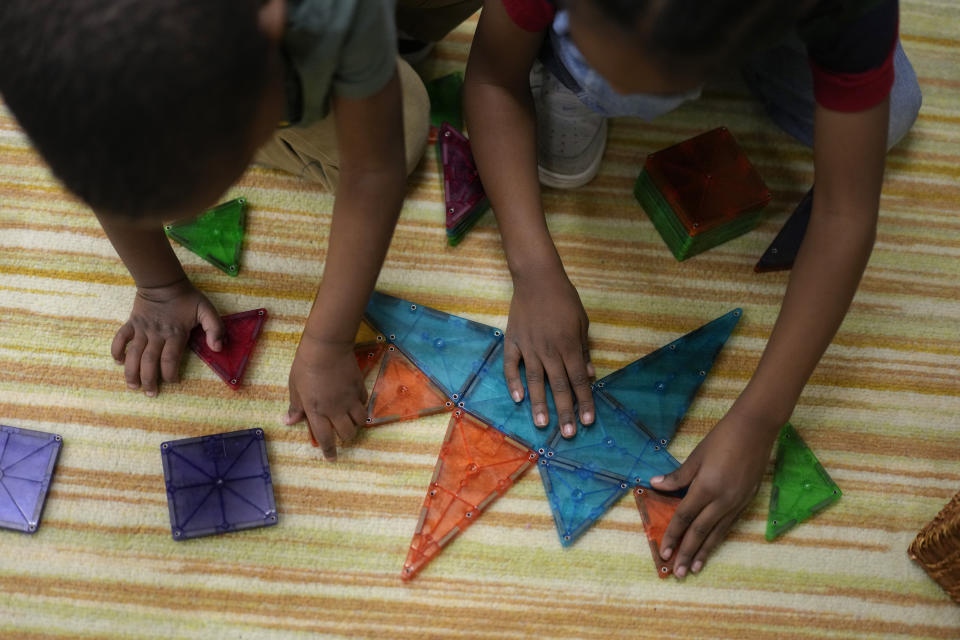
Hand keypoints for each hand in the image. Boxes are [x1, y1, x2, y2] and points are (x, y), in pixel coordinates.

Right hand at [111, 278, 223, 396]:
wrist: (164, 282)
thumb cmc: (187, 298)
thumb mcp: (207, 310)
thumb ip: (215, 329)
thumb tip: (218, 349)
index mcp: (175, 333)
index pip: (170, 359)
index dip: (170, 373)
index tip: (172, 381)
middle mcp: (157, 334)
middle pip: (150, 361)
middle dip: (149, 380)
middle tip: (150, 393)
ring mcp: (142, 329)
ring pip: (133, 354)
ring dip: (131, 371)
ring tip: (133, 386)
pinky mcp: (132, 323)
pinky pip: (120, 338)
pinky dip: (117, 350)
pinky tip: (117, 362)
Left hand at [284, 333, 367, 460]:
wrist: (327, 348)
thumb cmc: (305, 366)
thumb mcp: (295, 387)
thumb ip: (295, 406)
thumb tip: (289, 422)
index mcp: (316, 411)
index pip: (325, 438)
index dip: (329, 450)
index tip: (332, 458)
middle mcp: (335, 409)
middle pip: (348, 433)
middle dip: (346, 437)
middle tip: (342, 433)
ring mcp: (349, 399)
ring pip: (360, 421)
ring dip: (356, 423)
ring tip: (351, 420)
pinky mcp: (359, 388)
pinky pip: (364, 403)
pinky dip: (361, 406)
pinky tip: (355, 401)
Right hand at [504, 267, 594, 437]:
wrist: (537, 278)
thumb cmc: (564, 299)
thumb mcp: (582, 322)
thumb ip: (583, 350)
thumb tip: (589, 374)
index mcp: (569, 346)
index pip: (579, 380)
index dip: (584, 401)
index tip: (588, 421)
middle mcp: (549, 350)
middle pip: (558, 386)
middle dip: (565, 411)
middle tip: (568, 434)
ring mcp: (529, 347)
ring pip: (534, 381)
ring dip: (539, 404)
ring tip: (542, 425)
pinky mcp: (512, 341)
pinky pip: (511, 365)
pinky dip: (513, 382)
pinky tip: (517, 399)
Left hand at [651, 410, 778, 577]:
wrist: (755, 430)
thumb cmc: (722, 439)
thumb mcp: (696, 456)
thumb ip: (677, 476)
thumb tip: (655, 485)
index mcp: (705, 487)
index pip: (684, 517)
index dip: (672, 535)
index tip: (663, 552)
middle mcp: (721, 500)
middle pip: (699, 532)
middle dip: (686, 552)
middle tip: (677, 573)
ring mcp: (735, 503)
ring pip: (716, 533)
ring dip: (703, 552)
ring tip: (693, 569)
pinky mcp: (745, 502)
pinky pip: (728, 526)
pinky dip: (718, 540)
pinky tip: (711, 548)